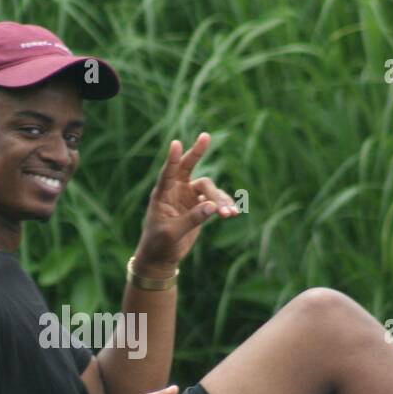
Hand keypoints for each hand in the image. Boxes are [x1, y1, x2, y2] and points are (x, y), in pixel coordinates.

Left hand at [135, 133, 239, 272]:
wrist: (162, 258)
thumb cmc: (160, 244)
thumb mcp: (172, 233)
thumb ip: (192, 219)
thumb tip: (212, 206)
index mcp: (162, 195)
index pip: (168, 173)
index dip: (173, 159)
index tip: (176, 144)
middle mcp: (175, 191)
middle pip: (189, 167)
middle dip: (197, 152)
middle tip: (206, 136)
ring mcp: (189, 197)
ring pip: (208, 188)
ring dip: (220, 199)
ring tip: (229, 214)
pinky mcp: (200, 206)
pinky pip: (215, 201)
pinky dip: (224, 206)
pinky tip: (232, 213)